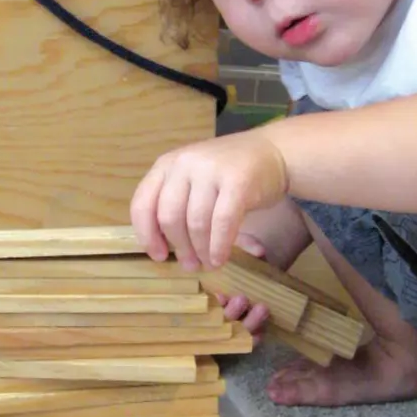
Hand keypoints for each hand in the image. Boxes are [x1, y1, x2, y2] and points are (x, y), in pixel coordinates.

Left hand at [131, 127, 289, 269]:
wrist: (273, 152)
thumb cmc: (228, 173)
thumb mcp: (194, 179)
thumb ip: (176, 204)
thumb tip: (162, 249)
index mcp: (168, 163)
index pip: (143, 203)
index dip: (147, 235)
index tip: (159, 255)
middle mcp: (185, 162)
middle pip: (169, 217)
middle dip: (179, 247)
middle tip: (190, 265)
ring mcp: (211, 169)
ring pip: (196, 222)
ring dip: (201, 251)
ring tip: (208, 263)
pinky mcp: (237, 180)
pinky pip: (222, 222)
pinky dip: (219, 246)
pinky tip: (220, 258)